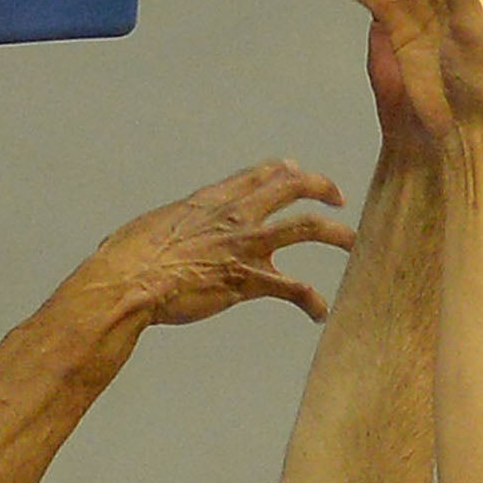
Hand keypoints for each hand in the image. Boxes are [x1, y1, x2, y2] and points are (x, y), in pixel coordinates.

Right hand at [78, 159, 352, 327]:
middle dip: (323, 188)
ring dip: (338, 235)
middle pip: (294, 186)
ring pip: (310, 228)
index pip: (261, 173)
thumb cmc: (128, 258)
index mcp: (213, 198)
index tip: (297, 172)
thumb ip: (175, 225)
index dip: (286, 170)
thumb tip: (163, 234)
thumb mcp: (155, 226)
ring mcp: (247, 245)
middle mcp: (237, 214)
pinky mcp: (250, 280)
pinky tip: (321, 312)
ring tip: (355, 244)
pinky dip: (313, 300)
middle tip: (338, 199)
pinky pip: (295, 288)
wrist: (129, 281)